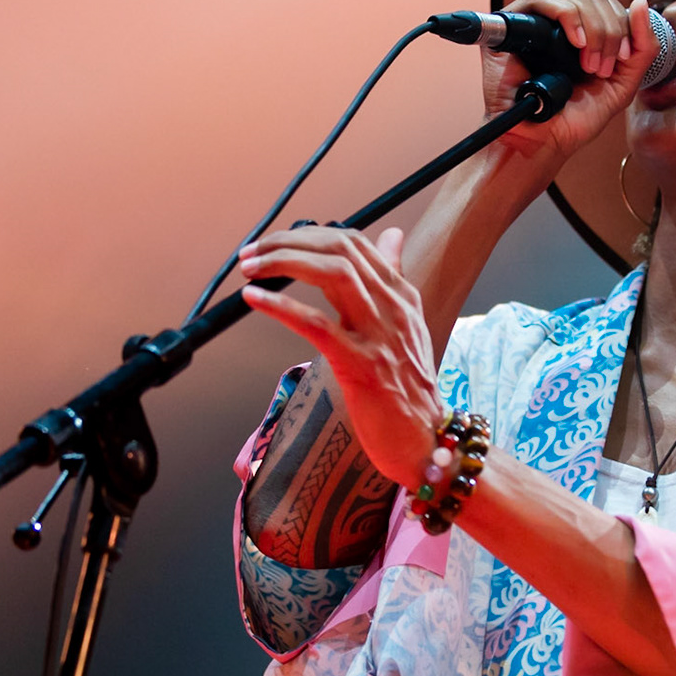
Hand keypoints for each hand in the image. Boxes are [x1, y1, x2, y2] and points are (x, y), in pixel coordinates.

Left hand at [238, 226, 443, 485]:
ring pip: (332, 273)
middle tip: (252, 253)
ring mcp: (378, 335)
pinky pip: (316, 324)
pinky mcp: (360, 365)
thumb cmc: (410, 389)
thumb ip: (393, 279)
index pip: (353, 243)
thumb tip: (392, 235)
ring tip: (250, 268)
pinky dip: (280, 306)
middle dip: (288, 242)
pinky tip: (253, 299)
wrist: (425, 440)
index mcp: (401, 295)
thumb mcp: (408, 324)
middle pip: (340, 249)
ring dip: (283, 262)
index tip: (274, 243)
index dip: (307, 235)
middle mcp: (392, 307)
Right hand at [482, 0, 661, 180]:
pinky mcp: (511, 25)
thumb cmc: (575, 119)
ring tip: (589, 62)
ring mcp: (534, 20)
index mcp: (583, 28)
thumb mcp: (623, 84)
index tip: (623, 58)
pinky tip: (575, 43)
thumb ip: (643, 47)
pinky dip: (566, 16)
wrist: (542, 141)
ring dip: (591, 24)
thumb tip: (640, 2)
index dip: (621, 21)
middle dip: (608, 27)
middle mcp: (557, 19)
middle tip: (603, 66)